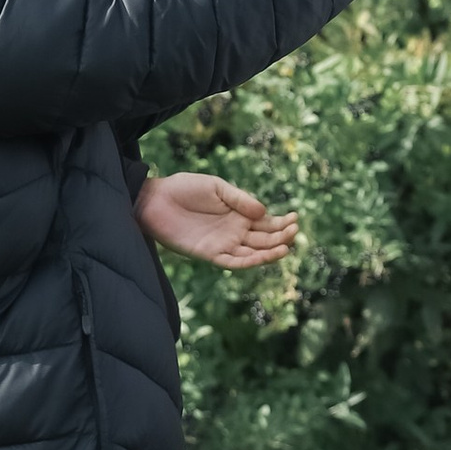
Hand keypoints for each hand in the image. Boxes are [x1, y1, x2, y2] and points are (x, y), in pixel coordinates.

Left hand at [136, 171, 299, 269]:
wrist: (155, 199)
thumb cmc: (184, 188)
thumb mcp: (216, 187)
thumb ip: (240, 199)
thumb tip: (264, 211)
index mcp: (238, 215)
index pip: (265, 223)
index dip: (281, 223)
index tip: (295, 218)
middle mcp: (234, 232)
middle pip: (263, 239)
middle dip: (280, 236)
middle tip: (294, 230)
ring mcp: (223, 244)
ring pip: (252, 253)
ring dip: (270, 251)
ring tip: (286, 246)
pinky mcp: (209, 254)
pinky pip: (233, 262)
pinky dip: (250, 261)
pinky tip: (265, 257)